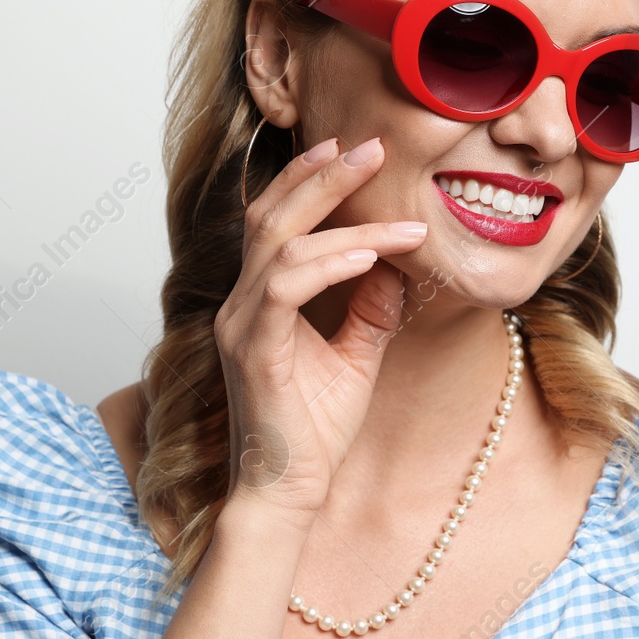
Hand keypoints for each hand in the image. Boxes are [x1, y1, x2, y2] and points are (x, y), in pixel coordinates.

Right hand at [213, 135, 426, 526]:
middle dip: (322, 176)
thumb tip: (396, 262)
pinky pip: (285, 289)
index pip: (276, 222)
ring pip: (281, 244)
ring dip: (341, 219)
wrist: (290, 492)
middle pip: (271, 215)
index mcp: (261, 301)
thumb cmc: (316, 431)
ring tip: (393, 208)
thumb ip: (370, 307)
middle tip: (371, 145)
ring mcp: (242, 325)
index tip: (358, 152)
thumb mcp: (356, 356)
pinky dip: (329, 264)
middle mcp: (243, 304)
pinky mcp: (255, 351)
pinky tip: (370, 256)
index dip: (311, 181)